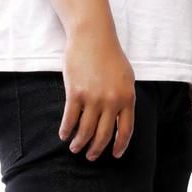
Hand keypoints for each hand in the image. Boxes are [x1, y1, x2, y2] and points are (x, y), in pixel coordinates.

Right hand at [59, 30, 135, 160]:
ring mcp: (93, 98)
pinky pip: (70, 119)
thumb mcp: (126, 78)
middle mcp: (111, 102)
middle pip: (103, 135)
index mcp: (127, 98)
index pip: (125, 131)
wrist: (92, 35)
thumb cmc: (110, 55)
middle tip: (90, 156)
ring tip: (75, 148)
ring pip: (86, 131)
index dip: (119, 146)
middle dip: (96, 150)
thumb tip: (120, 121)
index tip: (114, 155)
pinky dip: (66, 130)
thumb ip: (124, 99)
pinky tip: (64, 135)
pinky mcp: (75, 93)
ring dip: (79, 143)